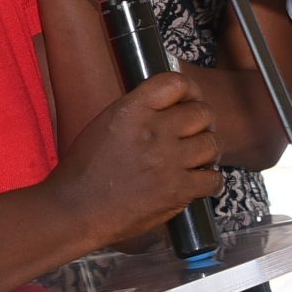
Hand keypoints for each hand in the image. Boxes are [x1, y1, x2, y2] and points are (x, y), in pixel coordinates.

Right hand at [45, 72, 221, 245]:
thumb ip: (138, 110)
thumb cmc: (85, 168)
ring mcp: (168, 161)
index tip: (189, 100)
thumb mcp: (106, 122)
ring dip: (207, 150)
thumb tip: (169, 106)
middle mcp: (154, 130)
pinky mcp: (177, 191)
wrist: (77, 209)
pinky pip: (214, 179)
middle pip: (202, 113)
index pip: (177, 83)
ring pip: (212, 144)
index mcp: (132, 109)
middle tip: (194, 133)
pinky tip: (197, 180)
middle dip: (201, 122)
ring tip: (196, 157)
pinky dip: (209, 180)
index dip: (189, 90)